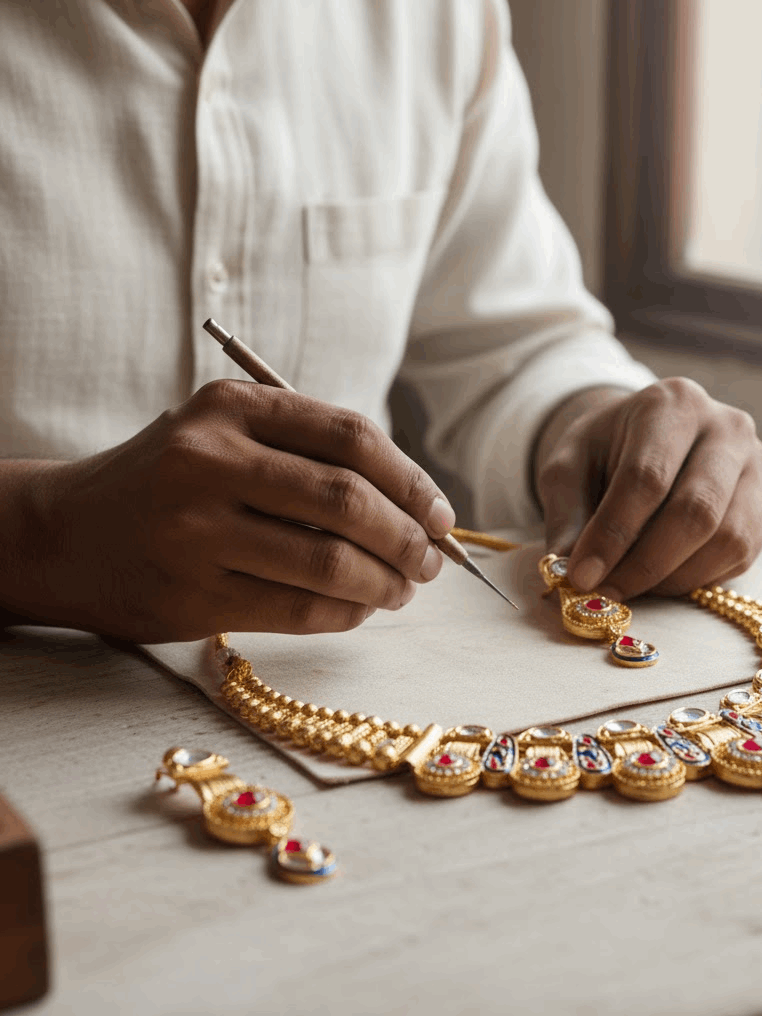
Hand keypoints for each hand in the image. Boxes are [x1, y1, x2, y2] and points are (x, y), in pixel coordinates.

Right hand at [1, 380, 455, 641]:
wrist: (62, 533)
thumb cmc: (169, 482)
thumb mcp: (225, 436)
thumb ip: (308, 455)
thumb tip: (415, 507)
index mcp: (232, 408)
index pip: (351, 436)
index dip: (411, 480)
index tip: (441, 514)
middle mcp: (210, 460)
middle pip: (348, 500)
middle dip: (408, 537)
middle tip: (431, 561)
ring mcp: (195, 529)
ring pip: (329, 561)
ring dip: (385, 582)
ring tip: (403, 588)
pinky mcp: (190, 593)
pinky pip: (297, 609)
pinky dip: (346, 613)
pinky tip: (360, 609)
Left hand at [534, 378, 761, 598]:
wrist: (642, 438)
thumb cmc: (602, 451)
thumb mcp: (568, 468)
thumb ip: (566, 515)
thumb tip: (567, 569)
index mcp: (672, 404)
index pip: (647, 477)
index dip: (613, 534)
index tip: (582, 576)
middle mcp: (726, 428)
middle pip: (696, 510)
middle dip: (646, 564)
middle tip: (608, 594)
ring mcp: (756, 466)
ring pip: (727, 538)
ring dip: (674, 578)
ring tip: (631, 586)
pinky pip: (740, 555)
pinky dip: (698, 578)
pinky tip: (662, 578)